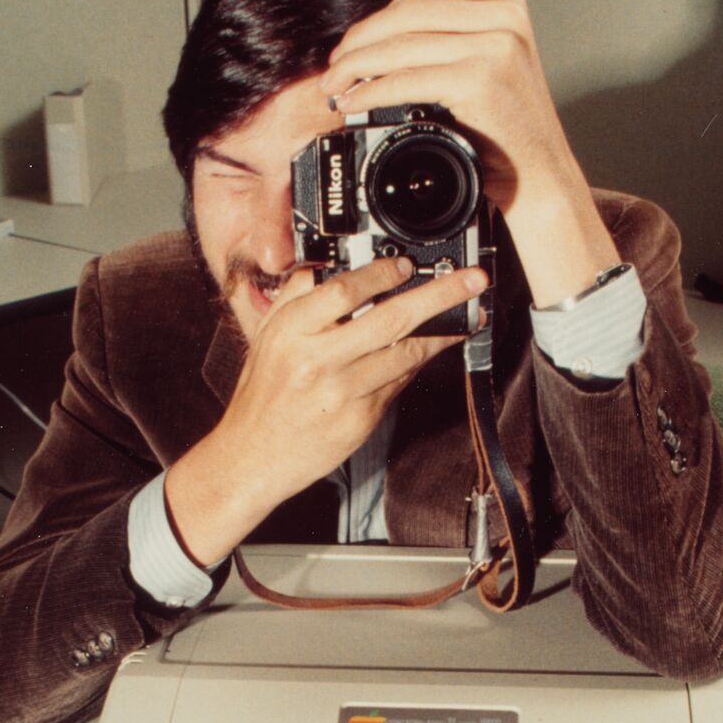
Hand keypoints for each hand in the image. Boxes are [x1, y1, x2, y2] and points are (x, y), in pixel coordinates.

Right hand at [164, 254, 486, 565]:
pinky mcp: (359, 421)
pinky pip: (397, 384)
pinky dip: (416, 365)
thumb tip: (330, 266)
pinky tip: (431, 350)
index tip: (408, 264)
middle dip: (439, 296)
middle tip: (471, 282)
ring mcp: (342, 392)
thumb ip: (297, 299)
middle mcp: (317, 359)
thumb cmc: (262, 396)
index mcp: (292, 330)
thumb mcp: (267, 337)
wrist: (252, 457)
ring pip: (404, 355)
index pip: (346, 289)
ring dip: (441, 334)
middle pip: (390, 319)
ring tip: (466, 316)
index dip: (384, 274)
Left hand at [320, 0, 619, 304]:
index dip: (378, 18)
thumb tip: (386, 42)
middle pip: (408, 12)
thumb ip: (451, 44)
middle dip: (361, 40)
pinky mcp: (479, 79)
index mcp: (505, 3)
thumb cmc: (511, 136)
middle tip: (335, 68)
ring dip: (358, 66)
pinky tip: (357, 101)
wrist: (540, 178)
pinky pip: (407, 78)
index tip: (353, 45)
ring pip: (403, 43)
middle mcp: (503, 17)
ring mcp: (494, 45)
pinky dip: (374, 91)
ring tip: (338, 87)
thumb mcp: (488, 70)